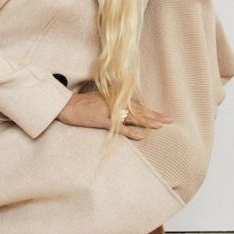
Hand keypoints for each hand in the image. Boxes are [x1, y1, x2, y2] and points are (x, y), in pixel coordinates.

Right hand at [56, 91, 171, 139]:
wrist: (65, 105)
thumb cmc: (80, 103)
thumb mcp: (98, 97)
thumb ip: (111, 100)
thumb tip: (123, 104)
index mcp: (114, 98)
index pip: (135, 104)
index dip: (148, 110)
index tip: (161, 114)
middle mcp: (113, 103)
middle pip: (137, 109)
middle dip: (153, 115)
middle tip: (168, 119)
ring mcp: (108, 111)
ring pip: (131, 117)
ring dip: (146, 121)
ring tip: (160, 125)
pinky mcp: (100, 120)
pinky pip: (118, 126)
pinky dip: (129, 131)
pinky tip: (140, 135)